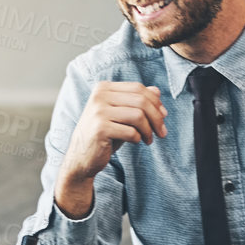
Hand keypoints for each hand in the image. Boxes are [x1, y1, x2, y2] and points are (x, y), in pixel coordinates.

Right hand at [55, 82, 165, 218]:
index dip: (155, 102)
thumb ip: (136, 101)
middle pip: (141, 101)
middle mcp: (99, 96)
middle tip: (162, 132)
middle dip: (156, 118)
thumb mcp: (121, 114)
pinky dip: (138, 139)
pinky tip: (136, 143)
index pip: (138, 88)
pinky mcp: (100, 129)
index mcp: (103, 88)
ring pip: (138, 116)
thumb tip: (157, 91)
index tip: (164, 116)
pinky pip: (131, 132)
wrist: (81, 157)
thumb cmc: (104, 134)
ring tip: (149, 140)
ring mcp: (98, 112)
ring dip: (149, 130)